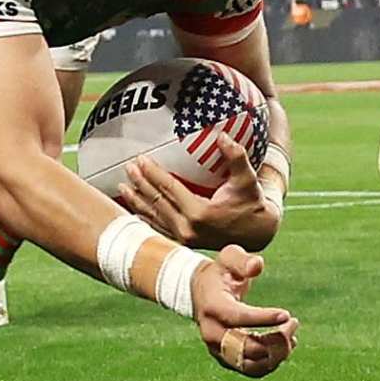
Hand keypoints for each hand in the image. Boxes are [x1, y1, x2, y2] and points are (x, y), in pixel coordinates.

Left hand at [109, 141, 281, 251]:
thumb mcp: (248, 180)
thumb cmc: (251, 203)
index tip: (140, 158)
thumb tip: (223, 136)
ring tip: (122, 186)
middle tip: (128, 167)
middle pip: (157, 201)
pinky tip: (133, 209)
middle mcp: (187, 229)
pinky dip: (144, 217)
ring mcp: (183, 239)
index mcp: (199, 213)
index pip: (169, 188)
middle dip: (140, 183)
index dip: (153, 172)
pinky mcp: (183, 244)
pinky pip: (158, 229)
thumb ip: (237, 158)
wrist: (257, 233)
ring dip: (137, 200)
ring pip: (153, 217)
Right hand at [190, 247, 295, 377]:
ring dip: (277, 354)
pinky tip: (285, 346)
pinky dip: (271, 362)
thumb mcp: (228, 258)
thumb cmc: (220, 273)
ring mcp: (218, 348)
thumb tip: (257, 266)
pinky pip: (251, 369)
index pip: (237, 318)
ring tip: (291, 336)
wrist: (200, 293)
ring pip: (251, 364)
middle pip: (246, 347)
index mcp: (212, 306)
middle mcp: (211, 333)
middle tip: (293, 322)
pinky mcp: (226, 358)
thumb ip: (243, 260)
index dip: (263, 318)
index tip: (287, 315)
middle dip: (276, 338)